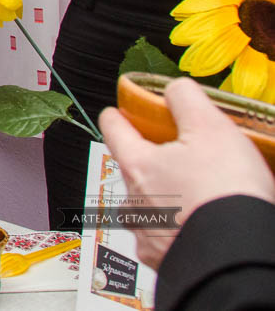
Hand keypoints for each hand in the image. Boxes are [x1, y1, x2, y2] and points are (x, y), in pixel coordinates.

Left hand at [99, 78, 274, 269]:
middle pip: (133, 171)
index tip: (118, 112)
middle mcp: (133, 201)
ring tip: (195, 197)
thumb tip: (174, 88)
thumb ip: (186, 100)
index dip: (118, 116)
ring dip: (164, 201)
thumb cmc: (223, 195)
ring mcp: (145, 234)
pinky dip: (176, 232)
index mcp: (137, 165)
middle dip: (151, 163)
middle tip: (178, 159)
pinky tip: (197, 226)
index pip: (113, 129)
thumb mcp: (211, 128)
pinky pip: (162, 239)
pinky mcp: (162, 260)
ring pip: (147, 207)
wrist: (236, 254)